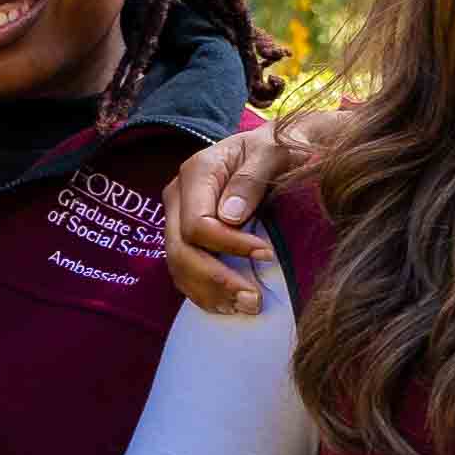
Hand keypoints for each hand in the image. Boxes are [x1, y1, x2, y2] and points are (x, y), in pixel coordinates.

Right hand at [157, 115, 292, 314]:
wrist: (273, 148)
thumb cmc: (277, 147)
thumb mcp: (274, 151)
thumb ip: (252, 179)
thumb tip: (230, 217)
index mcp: (196, 173)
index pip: (198, 224)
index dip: (229, 246)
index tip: (267, 254)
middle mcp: (178, 196)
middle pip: (181, 250)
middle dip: (216, 280)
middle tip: (253, 301)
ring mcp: (177, 218)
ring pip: (178, 266)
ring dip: (209, 293)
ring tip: (245, 307)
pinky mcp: (185, 235)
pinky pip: (183, 271)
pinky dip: (203, 293)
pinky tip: (228, 306)